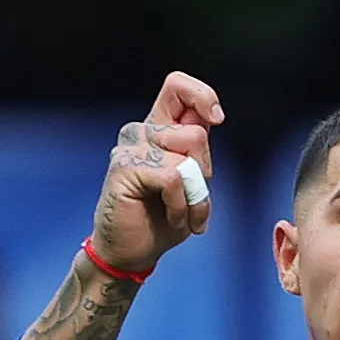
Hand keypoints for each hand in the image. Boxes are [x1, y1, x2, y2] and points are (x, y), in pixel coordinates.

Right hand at [91, 70, 221, 275]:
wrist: (132, 253)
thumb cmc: (161, 219)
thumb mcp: (192, 179)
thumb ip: (198, 148)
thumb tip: (211, 118)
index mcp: (159, 128)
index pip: (178, 86)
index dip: (203, 95)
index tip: (216, 118)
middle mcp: (142, 132)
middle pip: (195, 132)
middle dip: (204, 170)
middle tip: (190, 194)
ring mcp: (130, 148)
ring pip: (186, 156)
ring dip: (194, 193)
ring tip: (181, 210)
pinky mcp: (124, 167)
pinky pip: (173, 179)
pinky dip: (181, 204)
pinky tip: (170, 215)